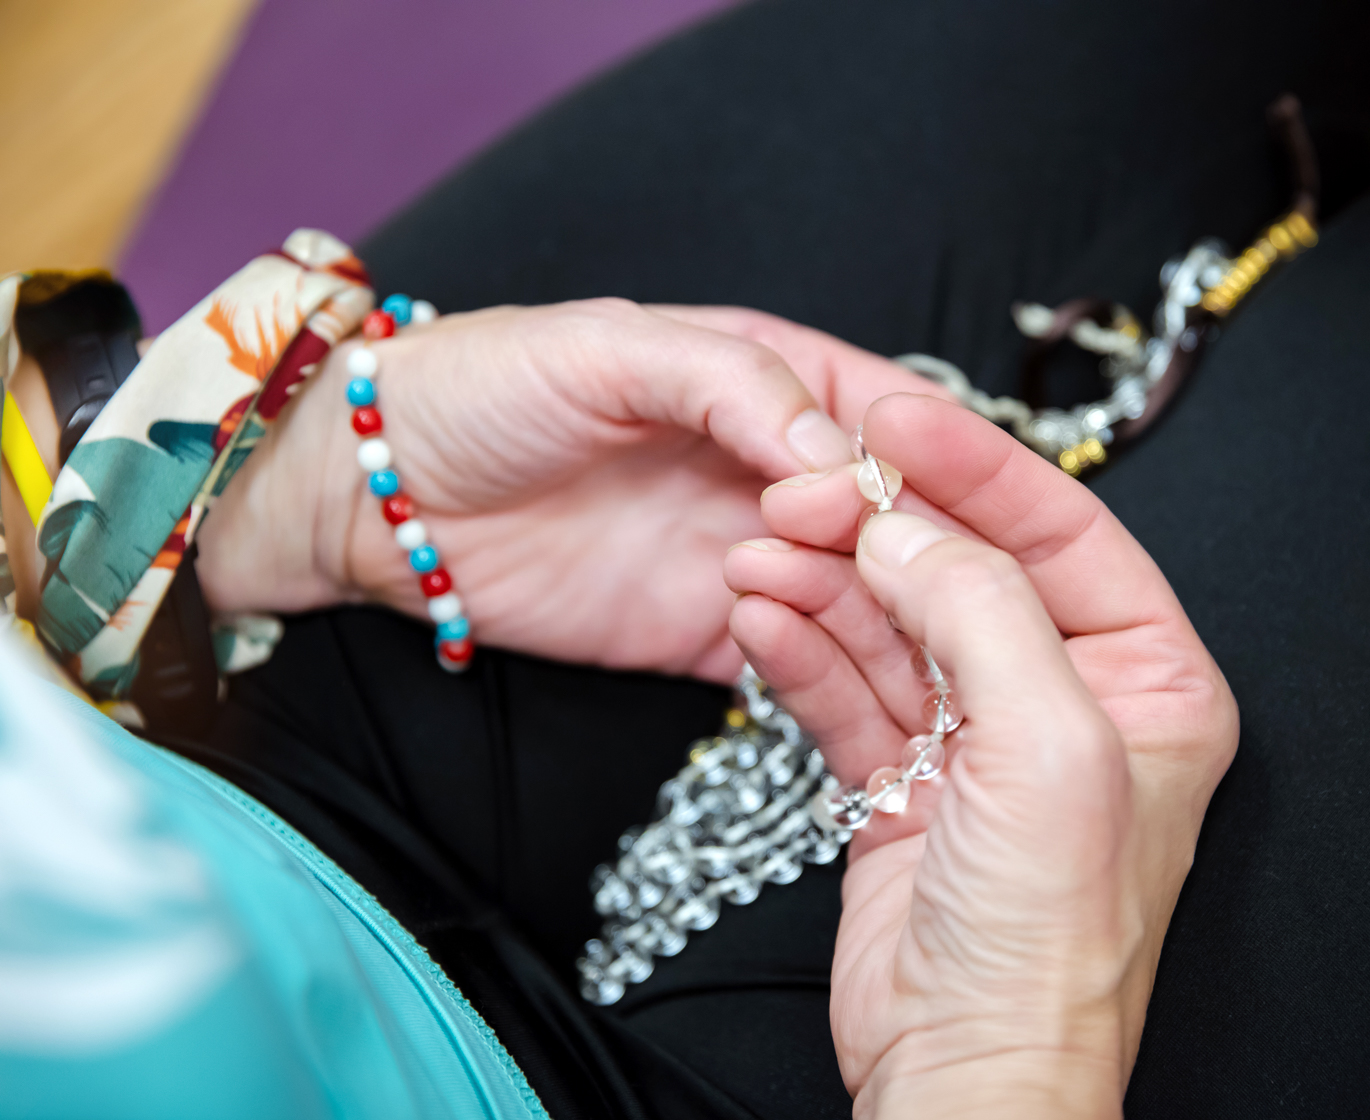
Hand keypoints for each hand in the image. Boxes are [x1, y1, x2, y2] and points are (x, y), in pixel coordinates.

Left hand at [196, 301, 939, 679]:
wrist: (376, 498)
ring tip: (832, 611)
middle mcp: (779, 475)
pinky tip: (810, 666)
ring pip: (862, 599)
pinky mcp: (708, 640)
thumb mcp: (607, 349)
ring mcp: (750, 560)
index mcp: (774, 384)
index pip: (898, 420)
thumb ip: (732, 383)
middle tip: (907, 578)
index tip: (938, 502)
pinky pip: (795, 664)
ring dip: (867, 612)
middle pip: (897, 521)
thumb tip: (841, 457)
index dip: (936, 460)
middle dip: (915, 552)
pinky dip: (819, 670)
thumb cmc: (481, 388)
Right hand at [724, 394, 1238, 1115]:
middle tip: (798, 494)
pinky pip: (849, 688)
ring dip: (823, 583)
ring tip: (756, 554)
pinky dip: (801, 648)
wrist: (965, 1070)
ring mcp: (981, 741)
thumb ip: (981, 609)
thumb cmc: (1047, 940)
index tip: (894, 415)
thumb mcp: (1048, 747)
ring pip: (895, 623)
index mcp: (1151, 681)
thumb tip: (905, 520)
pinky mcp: (905, 782)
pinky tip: (758, 614)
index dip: (978, 465)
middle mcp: (1071, 701)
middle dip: (877, 527)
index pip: (1063, 533)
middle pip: (965, 570)